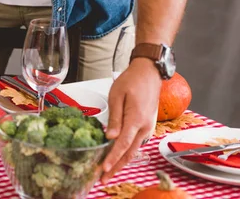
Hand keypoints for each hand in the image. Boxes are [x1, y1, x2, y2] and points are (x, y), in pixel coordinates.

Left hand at [101, 58, 160, 182]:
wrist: (149, 74)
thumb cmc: (131, 81)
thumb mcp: (117, 96)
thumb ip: (114, 118)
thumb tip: (109, 137)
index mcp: (136, 119)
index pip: (123, 144)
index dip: (112, 158)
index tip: (104, 168)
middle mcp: (144, 127)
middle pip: (129, 153)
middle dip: (115, 167)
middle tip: (102, 179)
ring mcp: (147, 128)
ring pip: (133, 150)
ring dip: (121, 162)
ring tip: (107, 172)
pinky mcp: (146, 127)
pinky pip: (135, 144)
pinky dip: (126, 153)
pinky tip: (116, 158)